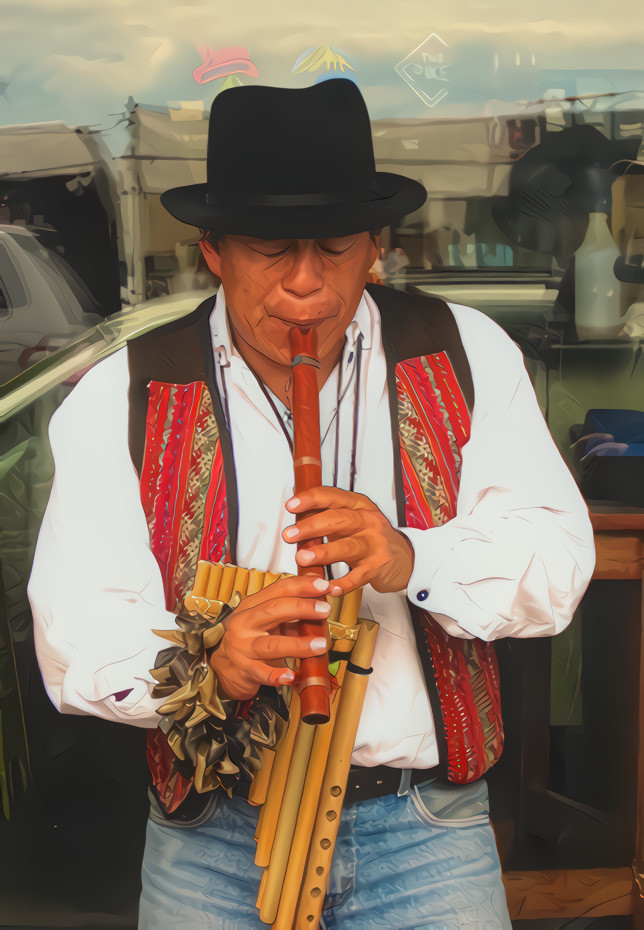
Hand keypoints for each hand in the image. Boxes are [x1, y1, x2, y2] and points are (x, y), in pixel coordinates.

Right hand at [208, 574, 330, 699]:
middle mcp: (244, 623)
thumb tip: (321, 606)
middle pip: (273, 610)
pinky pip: (262, 672)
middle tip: (325, 610)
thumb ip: (289, 614)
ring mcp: (242, 647)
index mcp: (252, 606)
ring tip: (320, 645)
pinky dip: (276, 676)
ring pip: (272, 644)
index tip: (324, 585)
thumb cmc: (250, 640)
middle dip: (302, 608)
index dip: (302, 585)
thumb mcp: (265, 622)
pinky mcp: (243, 670)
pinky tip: (290, 676)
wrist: (221, 668)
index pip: (278, 589)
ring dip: (298, 645)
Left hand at [283, 487, 414, 595]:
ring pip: (348, 546)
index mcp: (359, 505)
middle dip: (312, 526)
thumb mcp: (352, 520)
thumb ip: (327, 517)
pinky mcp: (378, 567)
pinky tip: (329, 587)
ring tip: (303, 558)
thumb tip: (295, 515)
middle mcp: (368, 522)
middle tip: (290, 535)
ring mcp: (375, 545)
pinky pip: (358, 576)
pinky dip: (343, 583)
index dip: (311, 499)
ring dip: (324, 552)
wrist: (405, 558)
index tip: (291, 505)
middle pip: (339, 519)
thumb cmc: (371, 537)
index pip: (333, 496)